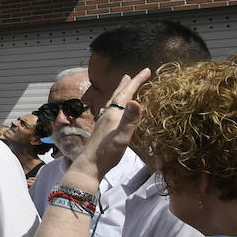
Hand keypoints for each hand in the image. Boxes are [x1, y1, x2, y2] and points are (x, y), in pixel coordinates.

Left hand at [68, 68, 151, 184]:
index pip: (127, 93)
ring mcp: (104, 122)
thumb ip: (130, 120)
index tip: (147, 70)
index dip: (138, 81)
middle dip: (128, 84)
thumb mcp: (122, 137)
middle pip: (118, 94)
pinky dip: (118, 105)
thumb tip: (136, 101)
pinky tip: (116, 110)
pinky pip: (112, 111)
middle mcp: (107, 115)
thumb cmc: (106, 153)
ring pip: (113, 102)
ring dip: (121, 92)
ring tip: (124, 85)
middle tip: (134, 74)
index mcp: (113, 114)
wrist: (89, 166)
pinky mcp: (103, 129)